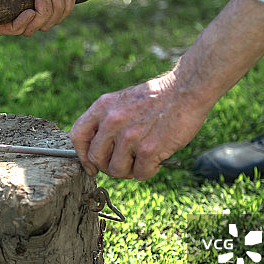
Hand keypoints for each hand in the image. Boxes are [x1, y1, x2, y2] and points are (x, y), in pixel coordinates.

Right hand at [0, 0, 75, 35]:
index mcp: (1, 2)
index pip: (2, 29)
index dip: (17, 26)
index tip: (30, 12)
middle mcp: (16, 8)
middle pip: (29, 29)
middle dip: (43, 12)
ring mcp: (34, 8)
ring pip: (46, 24)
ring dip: (56, 5)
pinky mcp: (51, 6)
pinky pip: (60, 17)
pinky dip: (67, 4)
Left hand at [69, 73, 207, 179]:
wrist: (186, 90)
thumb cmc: (156, 98)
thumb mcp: (123, 100)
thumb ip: (107, 121)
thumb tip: (97, 151)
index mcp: (103, 107)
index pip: (78, 136)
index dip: (82, 155)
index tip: (91, 165)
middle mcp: (112, 122)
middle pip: (96, 159)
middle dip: (108, 167)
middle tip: (123, 164)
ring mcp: (129, 136)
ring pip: (117, 170)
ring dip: (130, 170)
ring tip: (143, 159)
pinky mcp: (148, 149)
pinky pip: (140, 174)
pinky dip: (149, 171)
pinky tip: (157, 158)